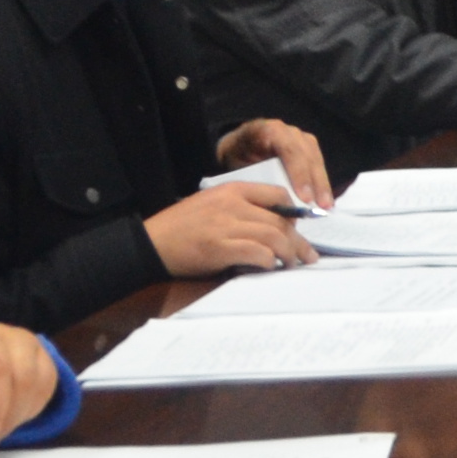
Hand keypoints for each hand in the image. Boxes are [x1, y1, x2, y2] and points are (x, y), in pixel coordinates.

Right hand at [148, 180, 316, 279]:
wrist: (150, 242)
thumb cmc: (181, 226)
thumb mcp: (212, 204)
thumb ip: (240, 209)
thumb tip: (272, 225)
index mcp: (232, 190)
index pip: (277, 195)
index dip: (293, 213)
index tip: (296, 229)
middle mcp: (232, 204)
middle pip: (280, 219)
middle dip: (298, 240)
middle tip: (307, 255)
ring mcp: (226, 225)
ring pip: (274, 236)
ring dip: (289, 252)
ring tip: (293, 264)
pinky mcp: (219, 248)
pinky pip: (257, 252)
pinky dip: (269, 261)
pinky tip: (270, 267)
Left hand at [221, 118, 333, 206]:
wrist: (236, 145)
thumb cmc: (235, 158)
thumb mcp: (238, 165)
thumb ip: (254, 179)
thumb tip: (272, 203)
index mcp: (267, 131)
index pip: (289, 150)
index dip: (299, 174)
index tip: (304, 198)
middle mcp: (287, 130)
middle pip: (307, 154)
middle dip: (316, 181)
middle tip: (320, 206)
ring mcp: (299, 137)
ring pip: (316, 158)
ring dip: (323, 183)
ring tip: (327, 206)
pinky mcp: (307, 146)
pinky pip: (318, 163)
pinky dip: (322, 182)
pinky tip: (325, 199)